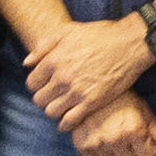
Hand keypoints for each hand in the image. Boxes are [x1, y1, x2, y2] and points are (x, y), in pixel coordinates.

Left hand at [25, 14, 155, 128]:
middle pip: (39, 100)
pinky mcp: (92, 102)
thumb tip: (27, 63)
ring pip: (51, 112)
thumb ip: (44, 46)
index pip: (31, 83)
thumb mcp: (67, 31)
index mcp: (53, 60)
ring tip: (60, 106)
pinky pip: (70, 121)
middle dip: (43, 98)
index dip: (36, 85)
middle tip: (52, 96)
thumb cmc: (99, 35)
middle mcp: (62, 78)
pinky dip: (65, 124)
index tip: (44, 85)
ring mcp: (76, 92)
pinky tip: (67, 122)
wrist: (129, 44)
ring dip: (53, 111)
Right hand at [71, 91, 155, 155]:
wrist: (89, 87)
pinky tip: (100, 141)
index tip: (142, 142)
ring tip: (112, 141)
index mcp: (134, 130)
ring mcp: (97, 143)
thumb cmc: (121, 97)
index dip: (147, 152)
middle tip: (127, 143)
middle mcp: (115, 138)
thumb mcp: (142, 109)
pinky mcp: (81, 145)